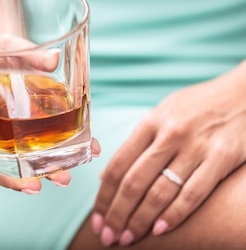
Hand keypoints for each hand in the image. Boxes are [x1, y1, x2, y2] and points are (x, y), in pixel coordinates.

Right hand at [0, 33, 98, 192]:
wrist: (5, 57)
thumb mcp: (4, 45)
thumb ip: (22, 51)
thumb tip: (52, 60)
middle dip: (11, 178)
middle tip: (33, 185)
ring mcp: (7, 137)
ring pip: (19, 165)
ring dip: (44, 173)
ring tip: (65, 177)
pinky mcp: (33, 134)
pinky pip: (47, 149)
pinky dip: (69, 152)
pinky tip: (90, 149)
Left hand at [91, 64, 245, 246]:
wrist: (244, 92)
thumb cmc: (198, 106)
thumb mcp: (163, 114)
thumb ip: (138, 142)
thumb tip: (109, 175)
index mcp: (149, 123)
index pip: (117, 166)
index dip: (104, 196)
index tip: (97, 218)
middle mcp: (169, 134)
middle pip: (133, 182)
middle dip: (117, 214)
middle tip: (107, 236)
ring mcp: (196, 146)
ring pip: (159, 191)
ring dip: (140, 220)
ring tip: (128, 238)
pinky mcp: (222, 157)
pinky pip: (193, 193)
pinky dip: (174, 215)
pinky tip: (160, 230)